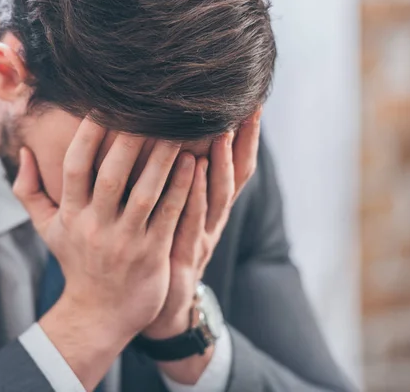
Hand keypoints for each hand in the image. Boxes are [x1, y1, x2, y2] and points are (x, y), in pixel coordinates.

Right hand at [13, 117, 195, 389]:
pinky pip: (168, 216)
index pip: (75, 168)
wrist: (99, 313)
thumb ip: (29, 190)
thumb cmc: (76, 262)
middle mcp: (95, 227)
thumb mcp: (47, 228)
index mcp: (70, 215)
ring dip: (162, 160)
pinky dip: (181, 189)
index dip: (87, 135)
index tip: (102, 106)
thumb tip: (24, 151)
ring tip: (178, 130)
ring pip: (145, 193)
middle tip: (147, 107)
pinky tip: (194, 164)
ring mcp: (125, 241)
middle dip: (129, 140)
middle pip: (111, 176)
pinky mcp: (151, 254)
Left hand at [142, 109, 261, 384]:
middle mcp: (214, 220)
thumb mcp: (174, 215)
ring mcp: (202, 238)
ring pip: (217, 196)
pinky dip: (193, 194)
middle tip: (245, 106)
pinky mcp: (184, 255)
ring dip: (220, 162)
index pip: (235, 166)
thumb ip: (175, 183)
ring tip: (220, 130)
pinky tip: (191, 170)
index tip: (250, 101)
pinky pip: (190, 220)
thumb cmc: (165, 253)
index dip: (245, 136)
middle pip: (235, 176)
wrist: (159, 308)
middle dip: (242, 142)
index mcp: (212, 208)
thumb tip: (176, 142)